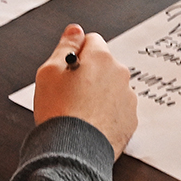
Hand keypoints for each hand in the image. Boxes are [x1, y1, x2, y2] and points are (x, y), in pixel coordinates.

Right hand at [34, 24, 137, 158]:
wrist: (73, 150)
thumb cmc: (59, 110)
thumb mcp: (50, 71)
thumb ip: (65, 46)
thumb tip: (75, 30)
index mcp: (102, 58)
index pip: (91, 41)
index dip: (76, 53)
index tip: (67, 69)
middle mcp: (120, 74)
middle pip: (103, 65)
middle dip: (89, 74)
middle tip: (69, 94)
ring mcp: (128, 98)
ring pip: (111, 88)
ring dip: (98, 95)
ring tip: (79, 113)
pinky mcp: (131, 120)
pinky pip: (117, 110)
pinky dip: (106, 114)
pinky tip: (90, 125)